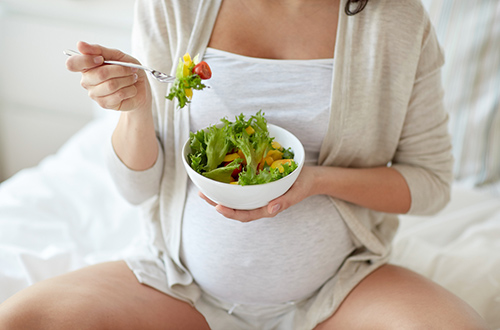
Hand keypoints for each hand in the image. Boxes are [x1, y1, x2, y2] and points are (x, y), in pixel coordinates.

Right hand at [65, 41, 150, 111]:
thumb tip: (80, 45)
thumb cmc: (127, 70)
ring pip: (111, 85)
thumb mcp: (117, 55)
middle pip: (101, 74)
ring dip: (128, 80)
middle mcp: (86, 81)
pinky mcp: (104, 104)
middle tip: (130, 69)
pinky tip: (131, 89)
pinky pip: (119, 95)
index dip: (87, 60)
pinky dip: (130, 90)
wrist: (140, 87)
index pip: (72, 64)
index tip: (100, 59)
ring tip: (132, 78)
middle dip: (121, 70)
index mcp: (85, 66)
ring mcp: (94, 94)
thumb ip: (99, 50)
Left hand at [199, 166, 316, 221]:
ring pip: (235, 198)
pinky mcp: (256, 186)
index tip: (218, 207)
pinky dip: (228, 184)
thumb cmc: (303, 185)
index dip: (230, 213)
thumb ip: (285, 202)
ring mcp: (257, 195)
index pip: (245, 215)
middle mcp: (258, 204)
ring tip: (204, 187)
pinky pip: (240, 188)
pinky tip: (219, 177)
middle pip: (235, 208)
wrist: (309, 177)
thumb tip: (271, 209)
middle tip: (202, 194)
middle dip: (217, 203)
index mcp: (266, 209)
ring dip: (219, 194)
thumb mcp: (297, 192)